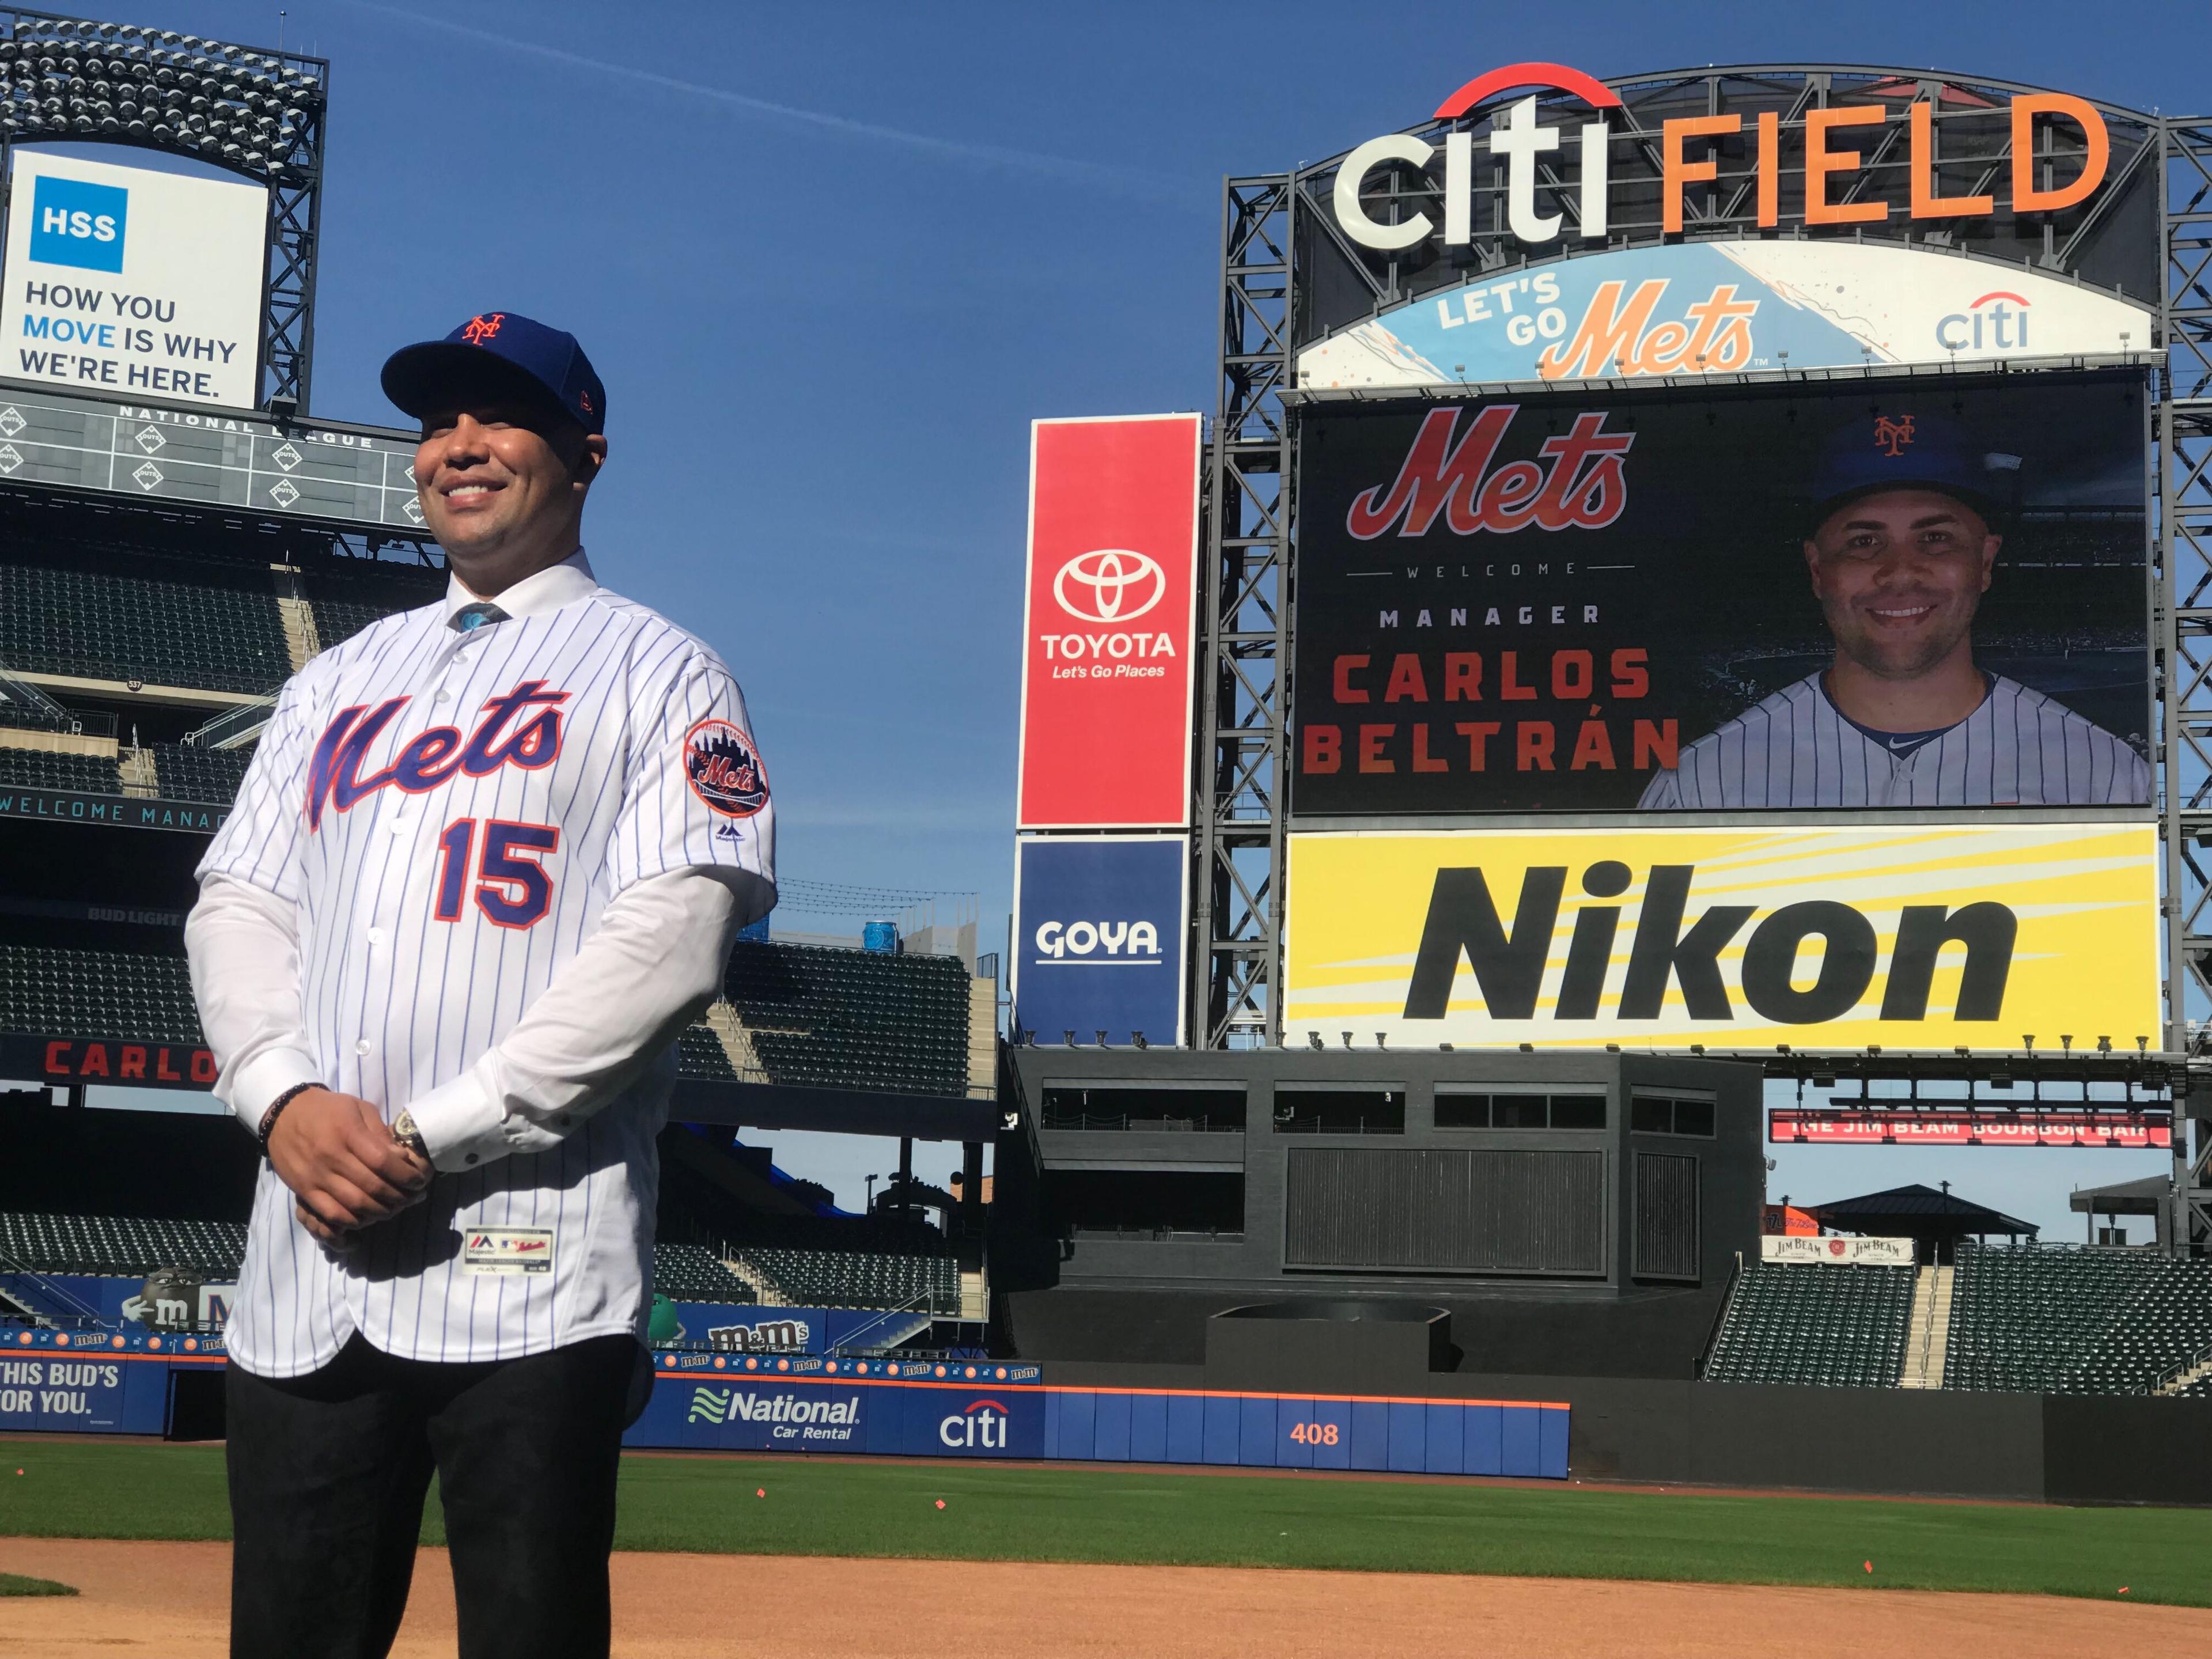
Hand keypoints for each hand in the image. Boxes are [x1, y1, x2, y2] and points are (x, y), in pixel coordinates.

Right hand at [268, 1088, 432, 1243]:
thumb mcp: (359, 1109)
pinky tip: (366, 1218)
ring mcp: (316, 1175)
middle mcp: (331, 1156)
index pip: (383, 1161)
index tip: (419, 1181)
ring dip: (379, 1212)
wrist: (284, 1114)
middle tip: (412, 1198)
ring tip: (393, 1208)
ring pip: (354, 1204)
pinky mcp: (303, 1190)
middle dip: (398, 1197)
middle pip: (372, 1186)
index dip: (405, 1175)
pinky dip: (353, 1221)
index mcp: (348, 1132)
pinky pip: (330, 1214)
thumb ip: (380, 1134)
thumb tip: (402, 1158)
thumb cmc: (328, 1109)